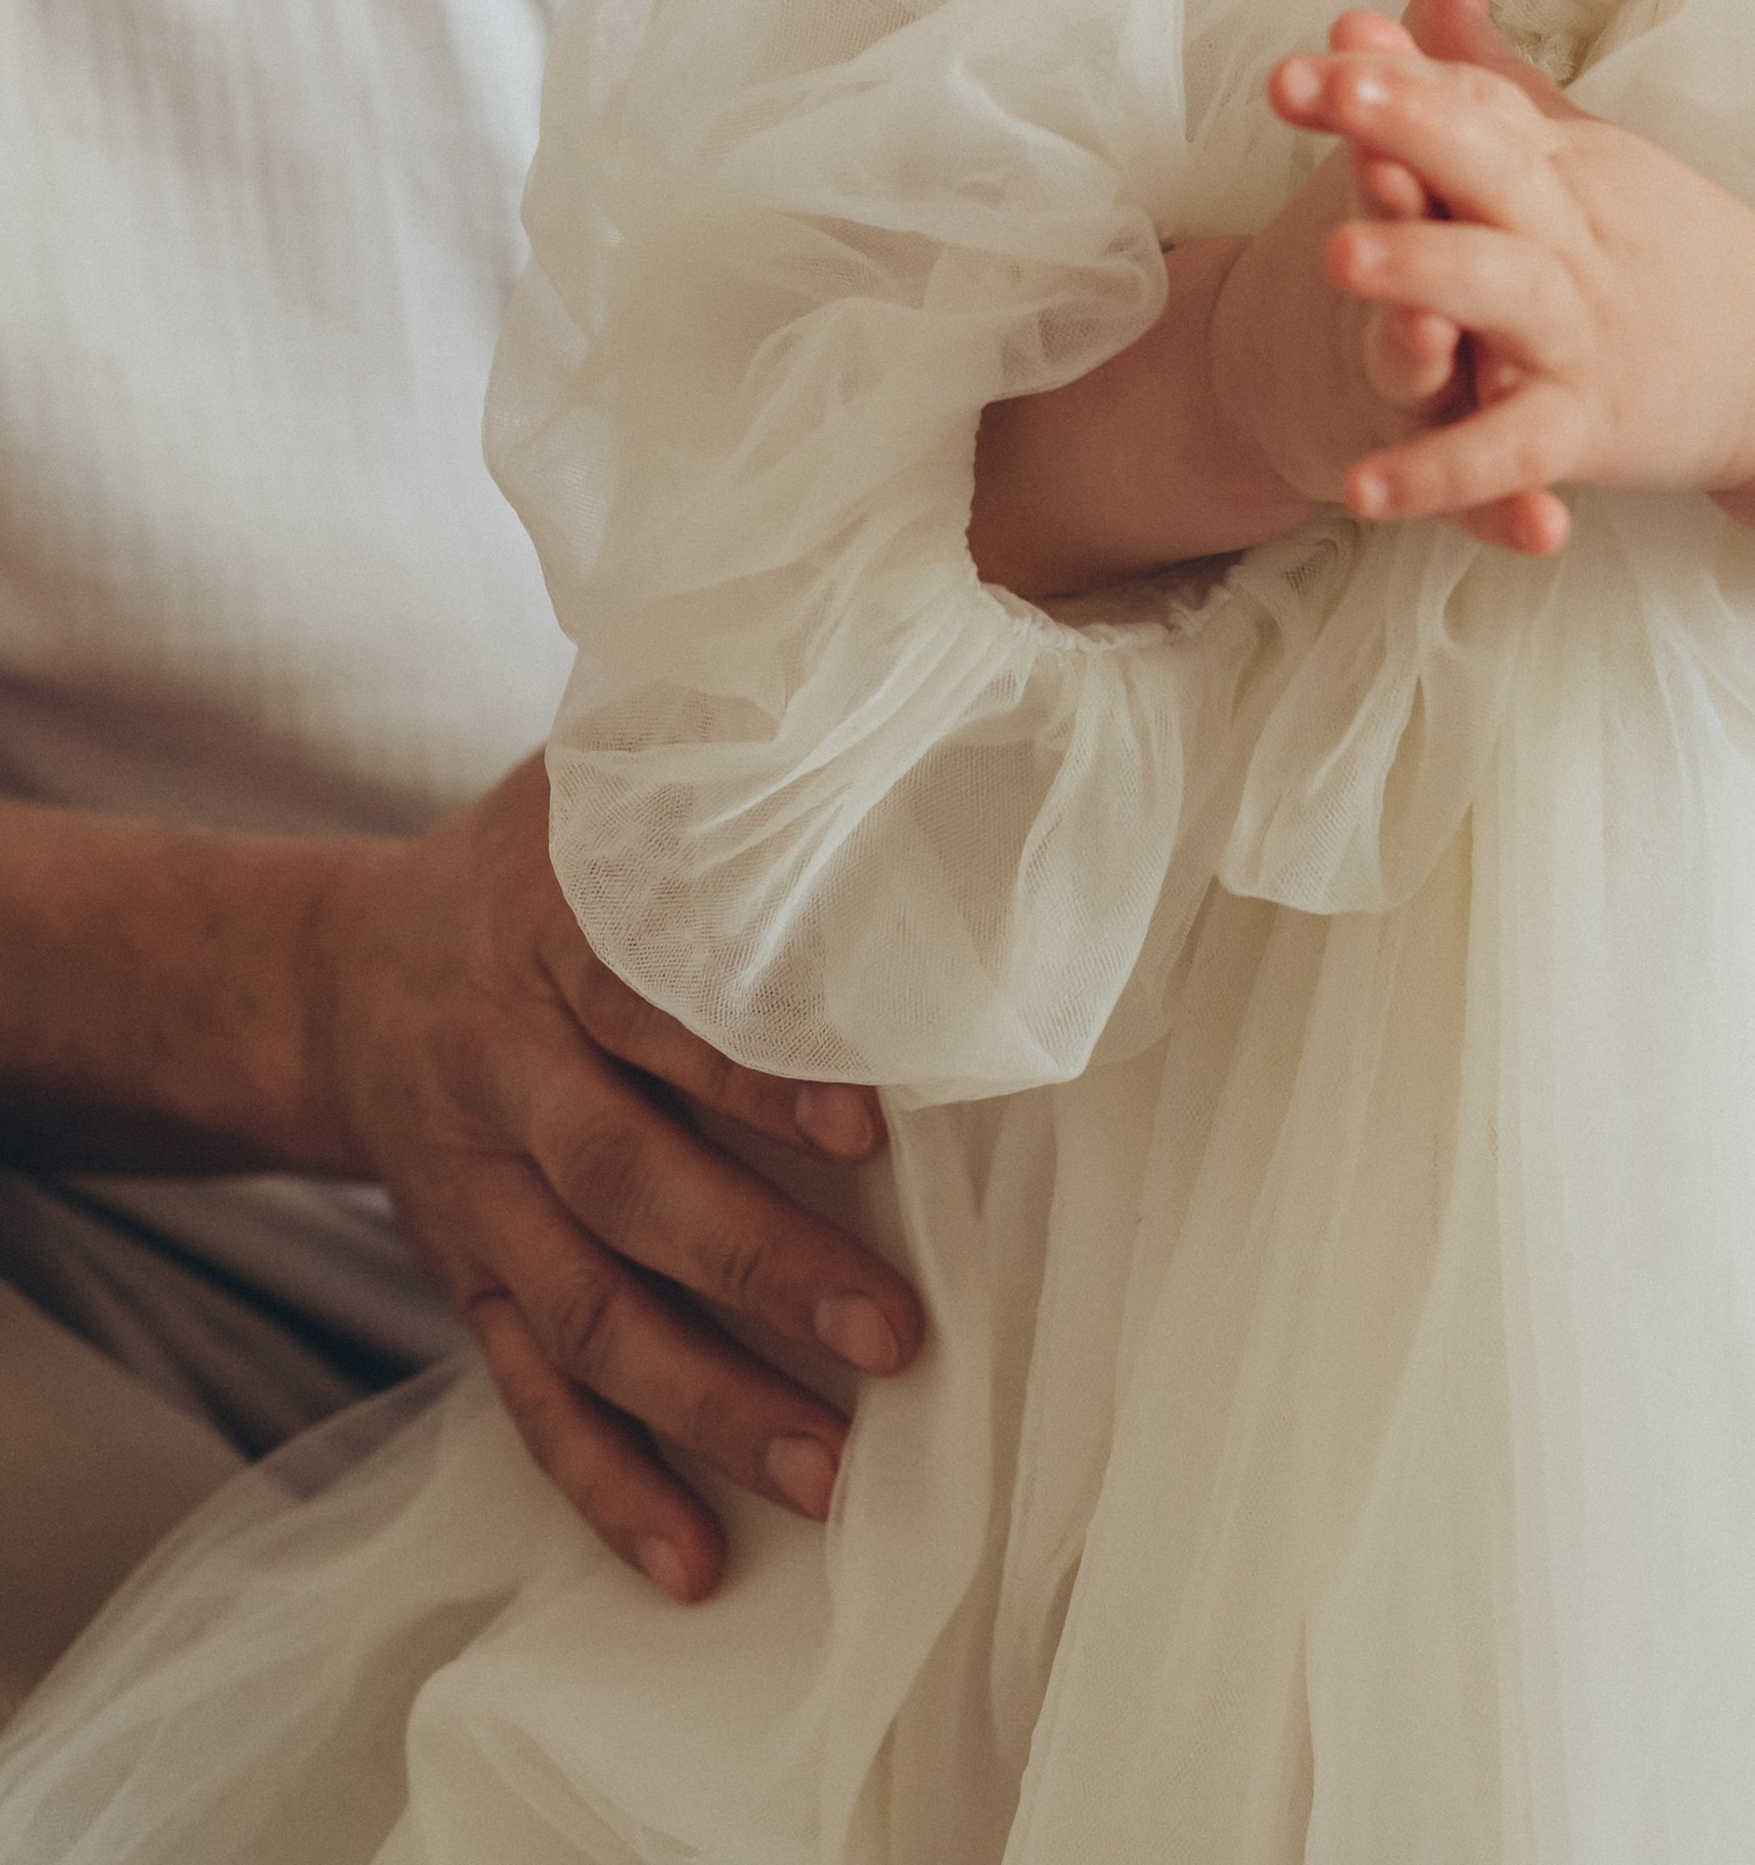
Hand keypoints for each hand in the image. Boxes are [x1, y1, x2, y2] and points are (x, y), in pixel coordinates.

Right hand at [318, 758, 923, 1599]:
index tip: (869, 1122)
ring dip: (706, 1405)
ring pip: (582, 1315)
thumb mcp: (589, 789)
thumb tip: (865, 720)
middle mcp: (499, 1072)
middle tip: (895, 1335)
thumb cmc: (527, 867)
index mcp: (541, 935)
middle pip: (622, 1182)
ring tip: (830, 1475)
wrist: (328, 974)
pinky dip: (605, 1487)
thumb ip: (705, 769)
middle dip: (761, 1264)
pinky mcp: (463, 1281)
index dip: (752, 1070)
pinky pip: (526, 1397)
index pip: (649, 1007)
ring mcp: (473, 1194)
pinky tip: (692, 1565)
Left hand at [1251, 0, 1754, 552]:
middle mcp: (1568, 233)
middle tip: (1333, 90)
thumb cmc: (1656, 242)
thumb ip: (1485, 71)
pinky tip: (1362, 490)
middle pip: (1488, 164)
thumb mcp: (1577, 149)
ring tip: (1332, 255)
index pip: (1472, 100)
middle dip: (1411, 124)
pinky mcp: (1588, 426)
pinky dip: (1443, 472)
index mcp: (1559, 162)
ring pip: (1500, 291)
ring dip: (1423, 269)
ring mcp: (1579, 330)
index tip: (1315, 48)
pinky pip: (1509, 449)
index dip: (1395, 73)